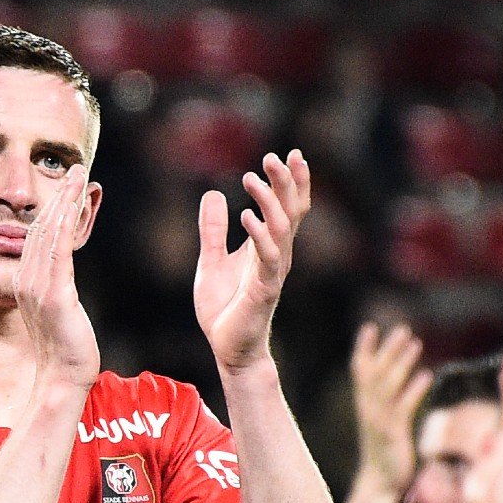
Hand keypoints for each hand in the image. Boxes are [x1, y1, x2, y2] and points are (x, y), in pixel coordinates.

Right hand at [14, 164, 99, 390]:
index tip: (68, 184)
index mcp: (26, 281)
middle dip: (60, 195)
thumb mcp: (58, 310)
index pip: (39, 235)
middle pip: (42, 227)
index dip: (54, 206)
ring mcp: (38, 287)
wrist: (63, 378)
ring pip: (50, 233)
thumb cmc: (66, 348)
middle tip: (76, 168)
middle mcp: (27, 279)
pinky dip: (66, 224)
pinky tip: (74, 204)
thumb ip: (56, 286)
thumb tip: (61, 275)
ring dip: (65, 201)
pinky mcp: (54, 296)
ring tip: (79, 176)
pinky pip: (59, 252)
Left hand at [194, 150, 311, 369]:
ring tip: (251, 177)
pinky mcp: (264, 290)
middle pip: (291, 211)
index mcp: (267, 247)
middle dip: (286, 182)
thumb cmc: (224, 308)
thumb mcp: (210, 261)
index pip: (287, 208)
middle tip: (274, 156)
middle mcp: (276, 255)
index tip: (290, 153)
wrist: (227, 349)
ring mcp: (272, 272)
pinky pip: (268, 259)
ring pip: (282, 229)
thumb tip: (212, 194)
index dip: (292, 182)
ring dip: (269, 201)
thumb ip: (212, 231)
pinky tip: (246, 216)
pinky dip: (259, 235)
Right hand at [351, 323, 432, 491]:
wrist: (380, 483)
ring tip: (416, 343)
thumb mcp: (382, 422)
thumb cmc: (385, 451)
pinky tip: (426, 375)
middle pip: (375, 372)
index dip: (364, 348)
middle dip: (388, 349)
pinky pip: (403, 407)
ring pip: (388, 385)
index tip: (370, 327)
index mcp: (364, 404)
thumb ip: (389, 401)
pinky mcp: (393, 433)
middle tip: (403, 328)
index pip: (360, 370)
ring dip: (402, 362)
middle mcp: (368, 408)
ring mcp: (379, 420)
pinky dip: (413, 390)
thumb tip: (401, 380)